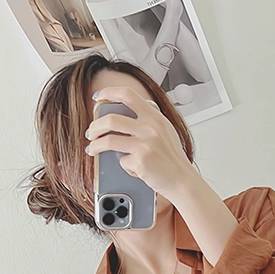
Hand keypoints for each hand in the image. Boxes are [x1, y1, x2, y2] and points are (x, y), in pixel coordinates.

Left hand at [85, 85, 194, 199]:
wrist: (182, 180)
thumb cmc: (173, 159)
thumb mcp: (165, 131)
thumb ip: (148, 121)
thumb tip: (122, 116)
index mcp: (155, 116)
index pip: (128, 95)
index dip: (109, 93)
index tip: (99, 97)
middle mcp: (150, 127)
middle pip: (111, 119)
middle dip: (95, 126)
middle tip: (92, 132)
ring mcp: (145, 143)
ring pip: (109, 140)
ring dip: (95, 145)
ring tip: (92, 149)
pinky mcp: (141, 160)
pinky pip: (121, 161)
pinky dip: (124, 165)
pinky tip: (131, 169)